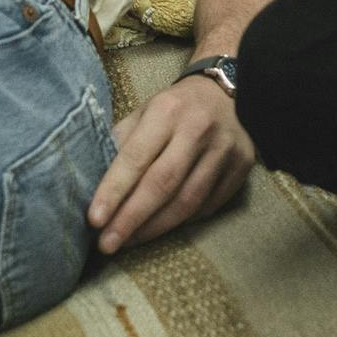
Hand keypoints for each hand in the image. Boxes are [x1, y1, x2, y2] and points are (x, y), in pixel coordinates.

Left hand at [86, 73, 255, 256]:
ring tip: (129, 242)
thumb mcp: (143, 112)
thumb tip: (93, 184)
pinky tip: (163, 227)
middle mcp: (198, 129)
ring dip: (155, 228)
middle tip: (107, 244)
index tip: (94, 220)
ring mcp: (224, 149)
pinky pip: (209, 206)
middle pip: (162, 184)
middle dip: (131, 218)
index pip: (136, 157)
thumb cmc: (173, 108)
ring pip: (187, 201)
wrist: (225, 93)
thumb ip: (121, 143)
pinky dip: (183, 222)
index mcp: (167, 111)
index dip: (113, 191)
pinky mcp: (242, 166)